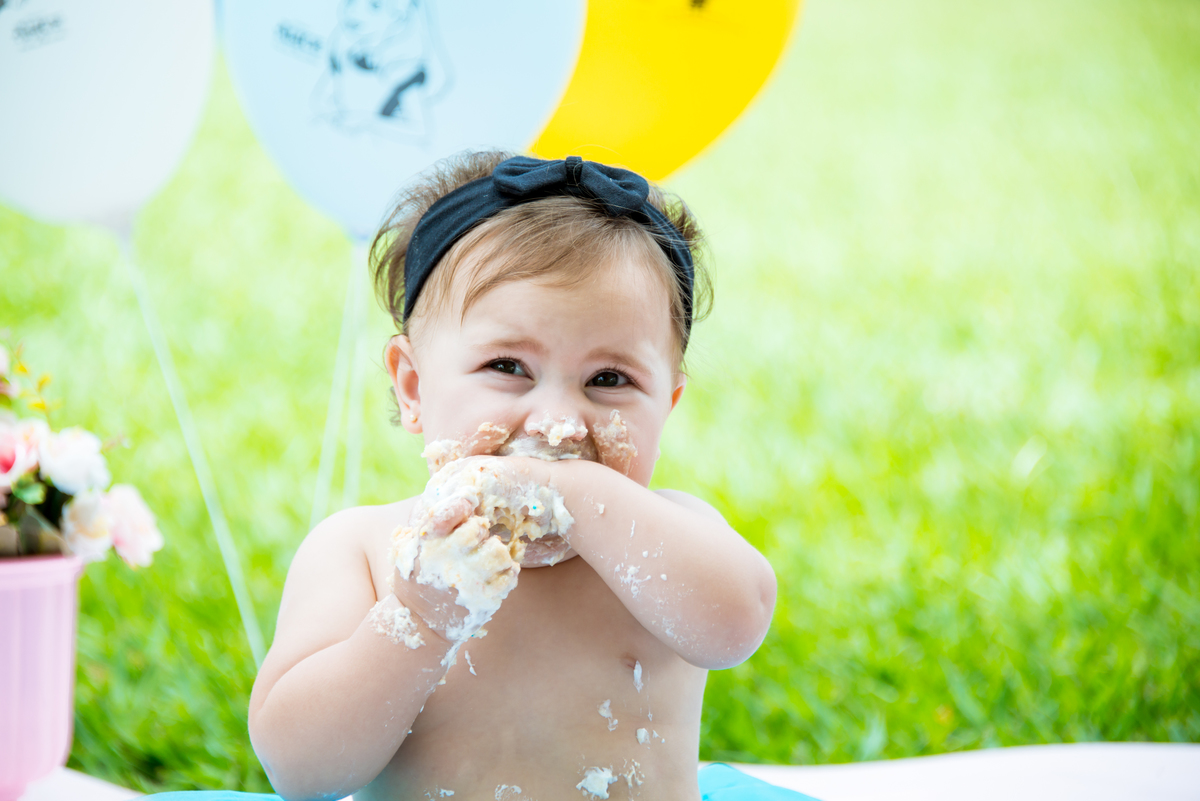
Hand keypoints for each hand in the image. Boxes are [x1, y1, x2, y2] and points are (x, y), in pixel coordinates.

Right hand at [393, 461, 530, 641]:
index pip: (452, 510)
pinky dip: (507, 574)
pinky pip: (510, 576)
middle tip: (477, 540)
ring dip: (497, 552)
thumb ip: (430, 523)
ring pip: (499, 551)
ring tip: (488, 559)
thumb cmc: (417, 580)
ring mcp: (469, 581)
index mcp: (429, 544)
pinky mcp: (485, 599)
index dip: (463, 505)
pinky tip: (496, 576)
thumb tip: (462, 497)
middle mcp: (449, 560)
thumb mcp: (409, 549)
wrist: (419, 625)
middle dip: (480, 531)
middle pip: (479, 528)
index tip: (467, 508)